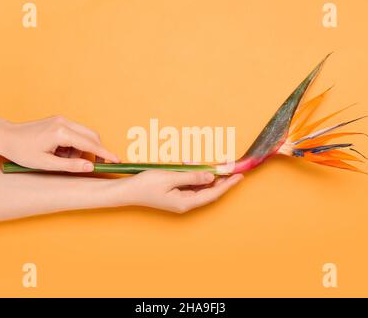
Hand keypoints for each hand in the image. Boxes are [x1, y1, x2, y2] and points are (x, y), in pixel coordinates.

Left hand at [0, 116, 119, 171]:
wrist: (4, 136)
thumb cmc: (21, 151)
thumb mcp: (46, 164)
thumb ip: (71, 165)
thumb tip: (91, 166)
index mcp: (61, 133)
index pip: (91, 144)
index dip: (105, 153)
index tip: (117, 160)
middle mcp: (64, 122)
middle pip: (92, 136)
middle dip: (96, 151)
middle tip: (94, 165)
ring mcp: (61, 120)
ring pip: (84, 135)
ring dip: (81, 149)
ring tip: (63, 160)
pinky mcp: (58, 121)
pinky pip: (75, 133)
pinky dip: (73, 145)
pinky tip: (60, 152)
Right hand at [119, 170, 242, 212]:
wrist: (127, 191)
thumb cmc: (146, 185)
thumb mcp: (170, 177)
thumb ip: (192, 177)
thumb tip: (211, 177)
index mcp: (185, 202)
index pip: (212, 193)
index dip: (227, 184)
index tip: (239, 176)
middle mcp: (185, 203)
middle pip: (209, 191)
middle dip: (220, 179)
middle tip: (230, 166)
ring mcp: (180, 199)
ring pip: (201, 187)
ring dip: (207, 175)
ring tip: (214, 164)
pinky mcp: (175, 194)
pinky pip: (191, 185)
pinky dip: (196, 176)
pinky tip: (195, 167)